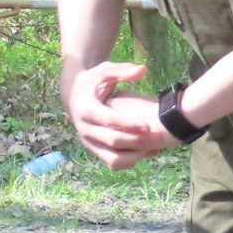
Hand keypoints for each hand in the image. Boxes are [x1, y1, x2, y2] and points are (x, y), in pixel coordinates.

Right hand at [62, 60, 178, 170]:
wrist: (73, 96)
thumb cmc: (93, 81)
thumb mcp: (104, 71)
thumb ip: (122, 70)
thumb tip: (142, 70)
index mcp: (87, 109)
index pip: (109, 120)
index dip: (129, 124)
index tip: (148, 126)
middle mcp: (86, 129)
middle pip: (113, 141)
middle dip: (137, 141)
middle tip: (159, 138)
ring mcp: (89, 142)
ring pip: (113, 159)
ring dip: (135, 156)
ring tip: (155, 148)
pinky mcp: (94, 150)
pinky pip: (113, 162)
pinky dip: (130, 161)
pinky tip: (146, 152)